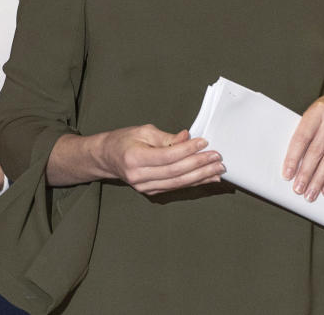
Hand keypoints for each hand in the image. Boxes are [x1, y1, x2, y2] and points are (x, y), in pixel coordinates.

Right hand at [50, 125, 223, 194]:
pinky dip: (194, 182)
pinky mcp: (151, 191)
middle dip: (200, 164)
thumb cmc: (123, 141)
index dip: (188, 149)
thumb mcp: (143, 131)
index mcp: (135, 158)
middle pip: (176, 172)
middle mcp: (140, 176)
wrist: (106, 158)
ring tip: (218, 169)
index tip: (204, 142)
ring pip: (179, 182)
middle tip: (217, 157)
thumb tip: (187, 138)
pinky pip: (176, 187)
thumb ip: (166, 137)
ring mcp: (145, 187)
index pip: (168, 156)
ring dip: (201, 176)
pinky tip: (208, 178)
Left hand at [281, 90, 323, 201]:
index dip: (294, 157)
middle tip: (298, 189)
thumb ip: (305, 132)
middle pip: (317, 150)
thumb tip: (292, 162)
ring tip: (311, 193)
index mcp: (317, 110)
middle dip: (306, 173)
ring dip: (319, 179)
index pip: (302, 137)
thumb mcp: (314, 114)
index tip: (287, 174)